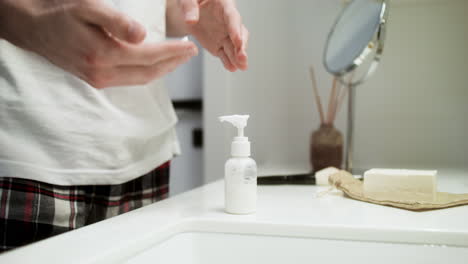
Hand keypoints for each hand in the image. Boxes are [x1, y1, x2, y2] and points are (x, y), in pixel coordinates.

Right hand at [0, 0, 197, 87]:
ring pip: (141, 79)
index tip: (189, 46)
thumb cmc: (61, 15)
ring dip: (163, 70)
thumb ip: (117, 22)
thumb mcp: (88, 8)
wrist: (35, 28)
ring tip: (178, 59)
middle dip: (173, 64)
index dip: (173, 52)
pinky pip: (130, 80)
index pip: (149, 57)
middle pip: (149, 73)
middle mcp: (103, 73)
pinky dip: (148, 73)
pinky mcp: (96, 81)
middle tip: (190, 53)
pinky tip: (155, 65)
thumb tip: (142, 35)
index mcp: (103, 55)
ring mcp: (99, 80)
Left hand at [178, 0, 247, 71]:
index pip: (232, 17)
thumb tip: (191, 20)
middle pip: (239, 33)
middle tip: (242, 57)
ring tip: (241, 67)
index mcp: (224, 5)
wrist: (187, 10)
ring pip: (234, 46)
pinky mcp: (218, 45)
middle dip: (241, 46)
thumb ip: (190, 7)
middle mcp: (228, 21)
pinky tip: (231, 68)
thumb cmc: (191, 0)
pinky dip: (227, 61)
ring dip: (238, 57)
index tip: (237, 40)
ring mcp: (224, 34)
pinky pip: (224, 54)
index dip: (235, 29)